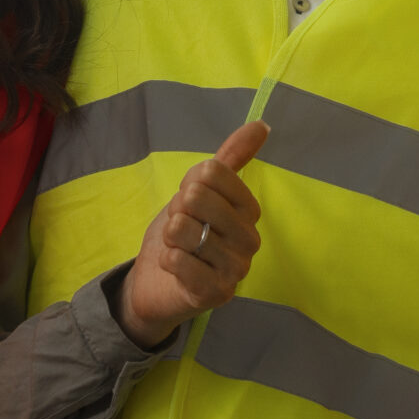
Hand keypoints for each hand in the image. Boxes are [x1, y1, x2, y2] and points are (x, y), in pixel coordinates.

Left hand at [111, 121, 268, 349]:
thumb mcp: (199, 190)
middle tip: (182, 229)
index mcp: (250, 209)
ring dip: (170, 237)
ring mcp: (236, 269)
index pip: (212, 172)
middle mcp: (251, 239)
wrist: (157, 283)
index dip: (189, 184)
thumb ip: (230, 158)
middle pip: (196, 197)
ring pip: (183, 229)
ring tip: (179, 249)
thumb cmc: (183, 233)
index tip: (190, 204)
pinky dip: (167, 260)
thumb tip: (261, 124)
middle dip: (177, 210)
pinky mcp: (216, 294)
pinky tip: (177, 268)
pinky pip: (178, 260)